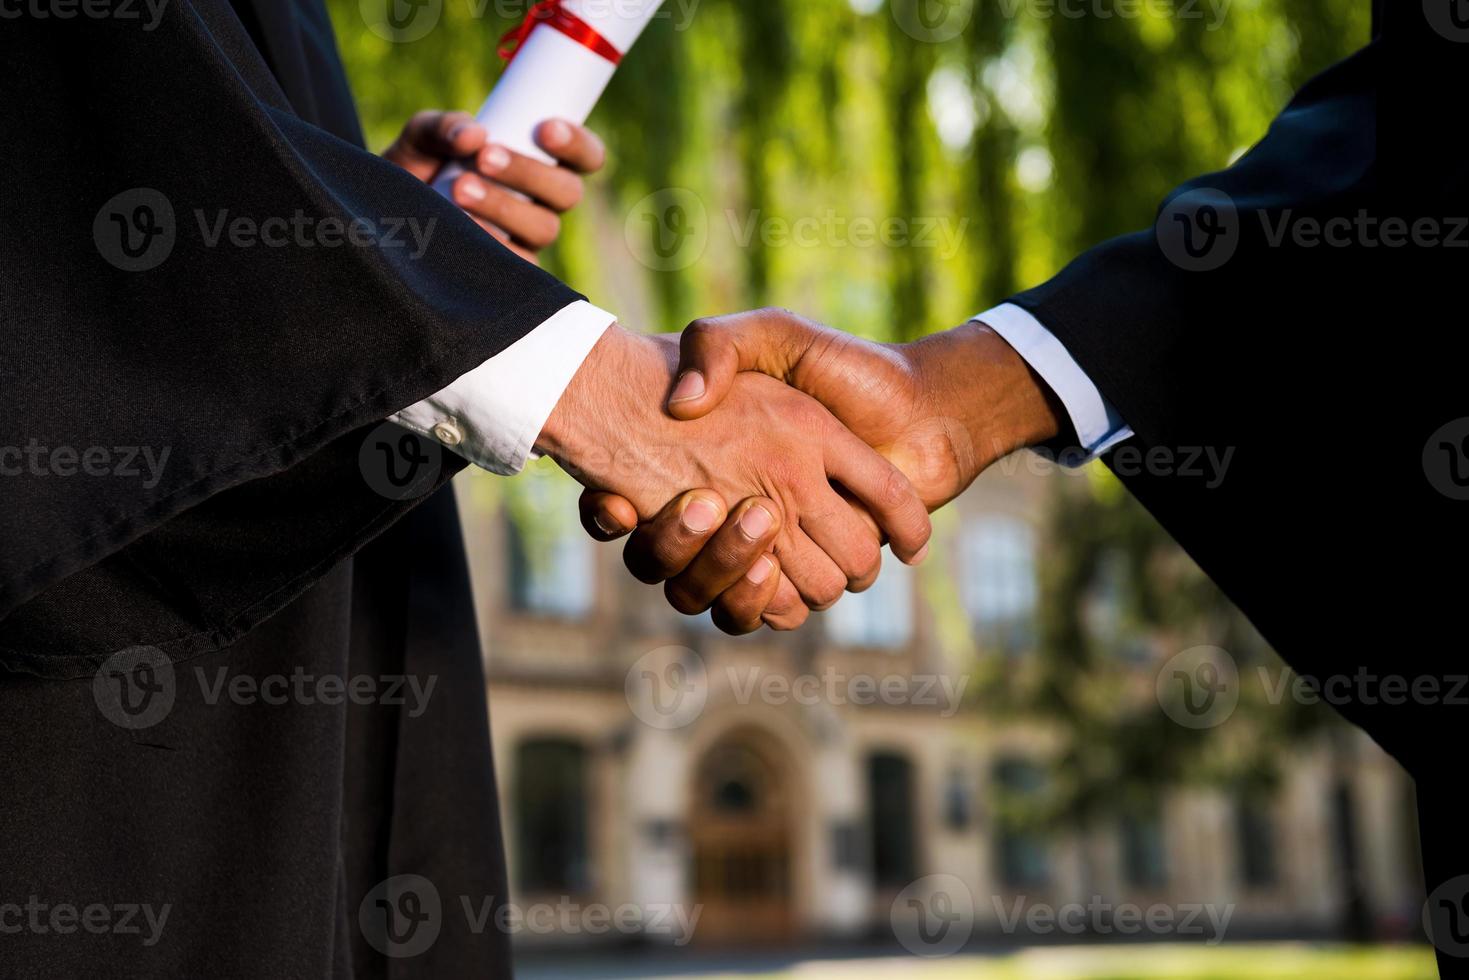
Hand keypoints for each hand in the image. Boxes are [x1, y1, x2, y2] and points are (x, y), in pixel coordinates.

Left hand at [383, 111, 604, 262]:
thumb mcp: (423, 137)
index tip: (544, 129)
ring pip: (543, 227)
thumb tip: (473, 136)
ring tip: (459, 190)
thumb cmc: (417, 169)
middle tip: (484, 157)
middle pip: (567, 192)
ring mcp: (528, 241)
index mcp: (542, 164)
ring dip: (506, 207)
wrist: (383, 219)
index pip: (585, 156)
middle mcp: (544, 204)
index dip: (577, 144)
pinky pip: (518, 267)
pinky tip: (463, 230)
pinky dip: (493, 246)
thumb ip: (443, 127)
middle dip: (529, 172)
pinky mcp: (509, 274)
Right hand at [582, 309, 1065, 628]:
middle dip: (676, 541)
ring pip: (710, 590)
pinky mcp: (802, 578)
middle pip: (668, 560)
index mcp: (709, 461)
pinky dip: (758, 598)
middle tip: (700, 503)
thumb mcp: (772, 334)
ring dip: (722, 566)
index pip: (626, 507)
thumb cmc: (850, 369)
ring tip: (750, 518)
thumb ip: (718, 346)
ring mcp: (767, 548)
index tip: (614, 504)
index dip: (607, 513)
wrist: (928, 411)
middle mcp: (730, 509)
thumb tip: (680, 404)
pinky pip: (761, 612)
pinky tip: (765, 562)